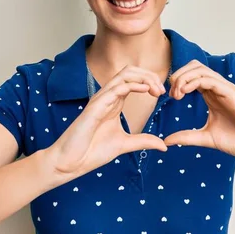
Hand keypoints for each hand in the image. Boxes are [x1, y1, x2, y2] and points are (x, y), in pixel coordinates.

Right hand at [48, 65, 167, 176]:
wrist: (70, 162)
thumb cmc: (91, 151)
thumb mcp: (124, 145)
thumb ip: (143, 141)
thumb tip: (164, 145)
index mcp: (114, 102)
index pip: (133, 79)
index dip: (150, 81)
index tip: (162, 93)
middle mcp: (107, 97)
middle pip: (130, 71)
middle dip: (149, 75)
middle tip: (161, 90)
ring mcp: (101, 100)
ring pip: (124, 75)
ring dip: (144, 78)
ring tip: (156, 90)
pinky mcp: (95, 107)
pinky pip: (115, 88)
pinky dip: (133, 85)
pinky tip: (146, 90)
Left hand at [164, 60, 234, 163]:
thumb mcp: (206, 138)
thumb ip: (187, 137)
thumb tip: (167, 140)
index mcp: (212, 95)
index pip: (191, 76)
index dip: (177, 82)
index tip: (169, 97)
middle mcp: (218, 89)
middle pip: (194, 67)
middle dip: (178, 75)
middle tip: (171, 93)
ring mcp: (226, 90)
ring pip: (201, 70)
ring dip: (184, 78)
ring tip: (177, 93)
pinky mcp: (232, 94)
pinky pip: (211, 80)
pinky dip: (195, 81)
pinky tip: (185, 92)